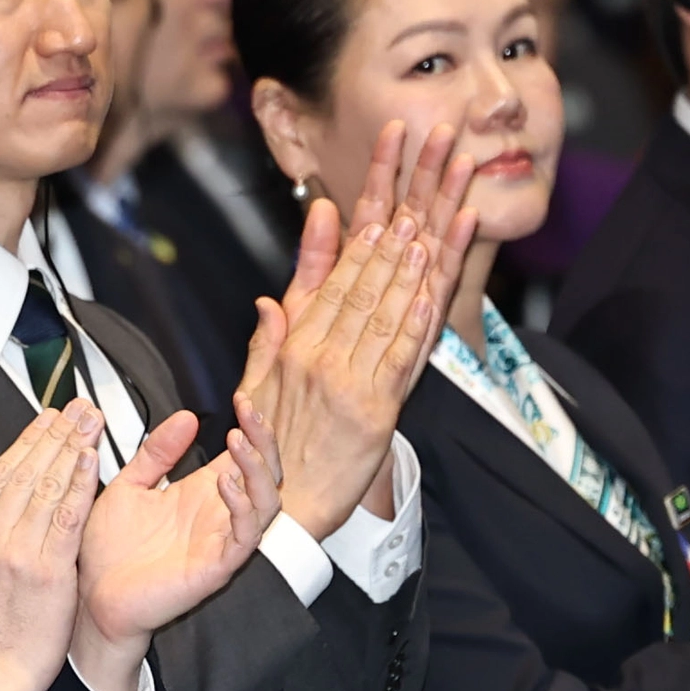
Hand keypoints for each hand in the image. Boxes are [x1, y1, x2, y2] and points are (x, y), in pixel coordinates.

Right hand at [0, 400, 99, 690]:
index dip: (26, 441)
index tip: (46, 419)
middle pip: (24, 472)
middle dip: (53, 434)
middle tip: (76, 408)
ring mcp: (17, 552)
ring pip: (46, 488)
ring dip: (71, 449)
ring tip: (89, 422)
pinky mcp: (47, 570)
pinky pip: (66, 518)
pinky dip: (79, 486)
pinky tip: (92, 461)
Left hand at [76, 406, 281, 690]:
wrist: (91, 595)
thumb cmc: (109, 550)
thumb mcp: (129, 486)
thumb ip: (156, 453)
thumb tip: (186, 417)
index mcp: (199, 494)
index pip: (242, 456)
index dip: (250, 427)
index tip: (241, 399)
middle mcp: (216, 515)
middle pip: (265, 474)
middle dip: (263, 441)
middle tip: (248, 413)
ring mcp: (219, 541)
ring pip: (266, 503)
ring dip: (258, 470)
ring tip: (238, 443)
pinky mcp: (215, 567)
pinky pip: (245, 537)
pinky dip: (242, 508)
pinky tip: (225, 484)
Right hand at [231, 118, 478, 535]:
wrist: (281, 515)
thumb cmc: (269, 452)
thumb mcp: (257, 386)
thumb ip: (270, 337)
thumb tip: (270, 297)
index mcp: (293, 344)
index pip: (330, 276)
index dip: (357, 230)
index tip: (380, 192)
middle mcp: (317, 353)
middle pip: (361, 276)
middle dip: (392, 221)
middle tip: (416, 175)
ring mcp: (346, 379)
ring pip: (383, 304)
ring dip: (410, 254)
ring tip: (432, 209)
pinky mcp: (373, 408)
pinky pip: (400, 352)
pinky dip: (416, 312)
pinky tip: (431, 277)